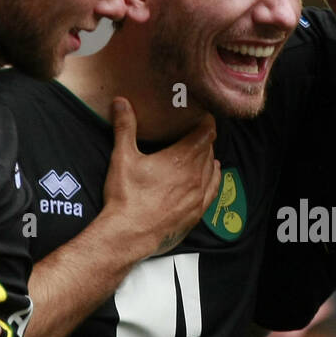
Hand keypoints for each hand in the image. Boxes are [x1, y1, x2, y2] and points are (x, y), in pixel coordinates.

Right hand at [105, 97, 219, 256]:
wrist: (130, 234)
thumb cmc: (126, 197)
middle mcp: (195, 176)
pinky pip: (213, 190)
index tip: (204, 116)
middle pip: (208, 150)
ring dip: (209, 157)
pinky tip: (214, 174)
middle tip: (199, 131)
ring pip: (212, 169)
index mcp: (181, 159)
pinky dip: (214, 178)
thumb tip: (121, 102)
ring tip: (205, 150)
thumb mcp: (123, 158)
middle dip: (204, 139)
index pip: (205, 133)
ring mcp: (198, 196)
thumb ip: (125, 127)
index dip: (206, 122)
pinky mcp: (197, 212)